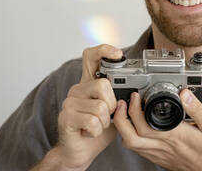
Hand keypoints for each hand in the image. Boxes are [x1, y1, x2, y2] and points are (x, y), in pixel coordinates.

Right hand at [49, 44, 121, 169]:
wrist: (80, 150)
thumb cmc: (98, 128)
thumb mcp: (115, 109)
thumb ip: (121, 97)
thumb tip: (135, 91)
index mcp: (90, 83)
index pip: (91, 56)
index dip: (104, 50)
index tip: (118, 53)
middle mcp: (78, 88)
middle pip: (103, 85)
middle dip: (112, 105)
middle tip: (106, 115)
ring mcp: (70, 101)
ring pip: (100, 106)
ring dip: (105, 121)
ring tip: (97, 125)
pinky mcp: (66, 116)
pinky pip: (93, 121)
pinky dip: (97, 130)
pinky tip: (90, 132)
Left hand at [113, 89, 201, 170]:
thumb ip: (197, 109)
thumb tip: (184, 94)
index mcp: (176, 135)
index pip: (145, 125)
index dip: (135, 109)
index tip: (136, 96)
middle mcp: (164, 146)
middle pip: (131, 135)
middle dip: (122, 117)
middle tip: (124, 102)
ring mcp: (159, 154)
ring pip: (131, 144)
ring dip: (123, 128)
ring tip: (125, 112)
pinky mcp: (158, 159)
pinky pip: (137, 150)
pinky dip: (130, 137)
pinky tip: (135, 127)